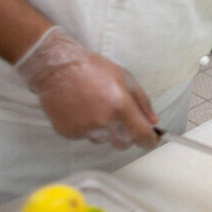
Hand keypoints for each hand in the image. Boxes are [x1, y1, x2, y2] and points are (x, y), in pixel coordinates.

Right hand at [15, 27, 159, 149]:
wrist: (58, 67)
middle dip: (128, 135)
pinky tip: (81, 110)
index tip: (152, 140)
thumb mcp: (125, 78)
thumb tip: (154, 122)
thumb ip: (142, 102)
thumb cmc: (93, 68)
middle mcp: (103, 121)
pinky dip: (86, 127)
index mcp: (121, 106)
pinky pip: (85, 136)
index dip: (149, 141)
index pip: (141, 135)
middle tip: (121, 118)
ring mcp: (84, 129)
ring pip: (103, 140)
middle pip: (124, 143)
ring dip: (105, 130)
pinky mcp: (68, 133)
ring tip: (95, 107)